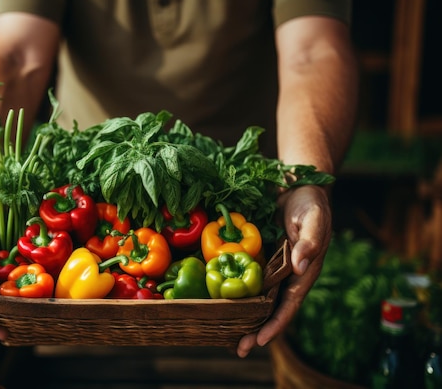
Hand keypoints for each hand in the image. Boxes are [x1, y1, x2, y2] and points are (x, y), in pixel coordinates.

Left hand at [236, 184, 331, 356]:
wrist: (297, 185)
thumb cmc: (310, 202)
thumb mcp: (314, 219)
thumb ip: (310, 242)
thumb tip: (301, 268)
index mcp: (304, 272)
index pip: (289, 304)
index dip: (276, 324)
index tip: (260, 341)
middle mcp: (288, 274)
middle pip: (271, 308)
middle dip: (256, 330)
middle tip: (238, 349)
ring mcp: (273, 267)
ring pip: (257, 298)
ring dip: (243, 316)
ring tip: (225, 335)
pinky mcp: (260, 257)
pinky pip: (248, 278)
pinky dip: (236, 292)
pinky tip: (221, 303)